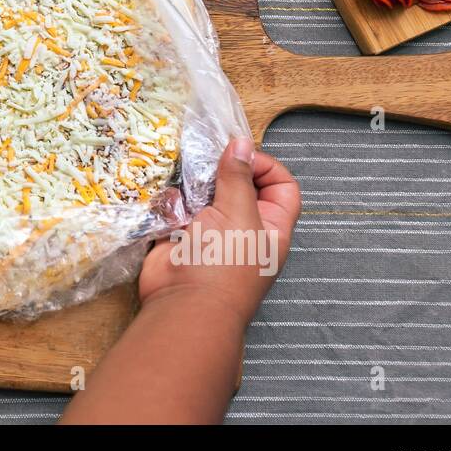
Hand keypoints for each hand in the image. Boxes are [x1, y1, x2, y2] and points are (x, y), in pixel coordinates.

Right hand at [138, 137, 300, 324]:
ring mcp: (210, 232)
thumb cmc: (223, 266)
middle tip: (207, 158)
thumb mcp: (239, 215)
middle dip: (223, 170)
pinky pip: (176, 208)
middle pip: (240, 186)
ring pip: (205, 194)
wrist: (182, 306)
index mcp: (270, 227)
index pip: (281, 186)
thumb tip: (242, 144)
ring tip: (186, 176)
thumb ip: (238, 177)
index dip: (266, 166)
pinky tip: (169, 200)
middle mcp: (242, 228)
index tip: (240, 155)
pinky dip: (171, 201)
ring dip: (193, 185)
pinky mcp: (180, 236)